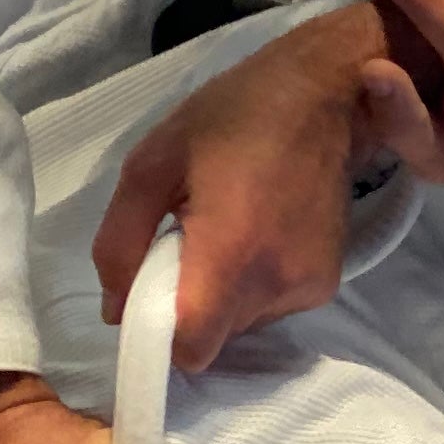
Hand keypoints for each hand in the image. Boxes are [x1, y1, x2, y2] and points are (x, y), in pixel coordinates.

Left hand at [92, 1, 384, 368]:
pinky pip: (271, 309)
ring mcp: (308, 287)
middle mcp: (276, 281)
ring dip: (221, 296)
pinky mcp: (327, 284)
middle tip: (182, 248)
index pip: (192, 347)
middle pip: (213, 339)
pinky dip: (252, 286)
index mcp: (231, 251)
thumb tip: (116, 309)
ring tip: (225, 233)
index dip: (160, 338)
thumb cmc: (230, 118)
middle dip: (188, 309)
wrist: (321, 95)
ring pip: (241, 327)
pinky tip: (256, 235)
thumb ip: (120, 242)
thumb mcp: (151, 163)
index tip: (148, 301)